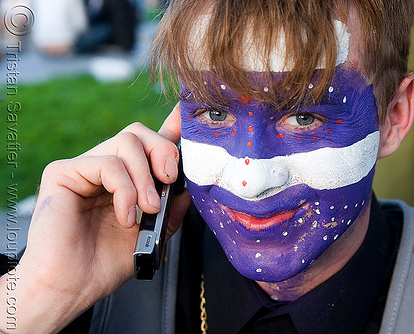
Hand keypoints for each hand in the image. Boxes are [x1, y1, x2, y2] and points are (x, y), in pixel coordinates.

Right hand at [1, 104, 190, 332]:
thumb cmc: (105, 263)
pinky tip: (124, 216)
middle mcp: (106, 167)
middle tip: (169, 180)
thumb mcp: (152, 234)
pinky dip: (124, 190)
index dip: (170, 127)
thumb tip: (187, 187)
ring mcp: (84, 167)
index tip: (187, 115)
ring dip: (145, 178)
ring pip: (127, 142)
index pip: (149, 145)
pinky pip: (108, 163)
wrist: (70, 287)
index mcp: (126, 179)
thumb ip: (170, 208)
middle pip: (140, 133)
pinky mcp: (64, 172)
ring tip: (147, 209)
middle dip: (164, 152)